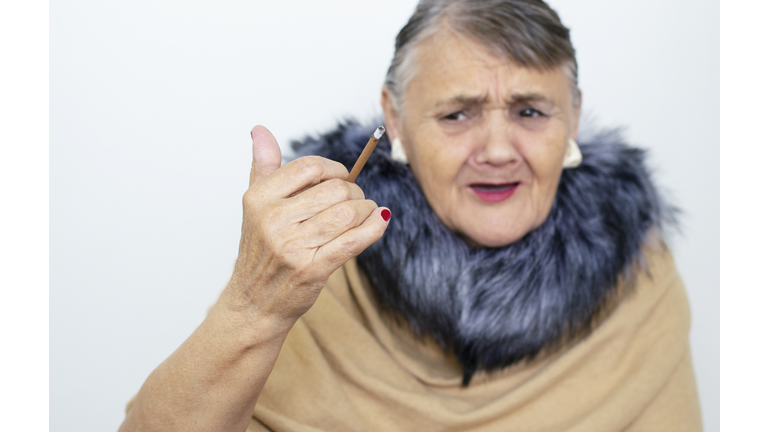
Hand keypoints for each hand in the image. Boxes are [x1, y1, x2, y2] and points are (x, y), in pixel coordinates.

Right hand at [221, 126, 389, 325]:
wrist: (254, 303)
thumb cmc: (261, 252)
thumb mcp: (255, 207)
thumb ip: (263, 167)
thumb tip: (260, 130)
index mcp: (259, 198)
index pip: (310, 167)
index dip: (334, 169)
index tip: (341, 178)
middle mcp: (273, 220)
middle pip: (335, 189)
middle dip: (354, 193)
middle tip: (355, 203)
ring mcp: (292, 246)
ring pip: (348, 213)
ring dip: (366, 211)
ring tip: (365, 214)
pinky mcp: (312, 269)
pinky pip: (354, 240)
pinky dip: (374, 227)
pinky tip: (380, 221)